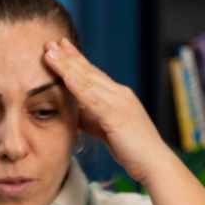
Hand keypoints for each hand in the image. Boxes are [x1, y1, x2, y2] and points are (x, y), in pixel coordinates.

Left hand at [42, 37, 169, 184]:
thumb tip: (74, 114)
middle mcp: (119, 94)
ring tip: (50, 52)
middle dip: (69, 56)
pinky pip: (93, 97)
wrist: (154, 163)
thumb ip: (92, 119)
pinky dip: (77, 85)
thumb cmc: (132, 150)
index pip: (93, 74)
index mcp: (118, 97)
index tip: (60, 48)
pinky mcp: (117, 115)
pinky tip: (64, 76)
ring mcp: (119, 102)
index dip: (76, 61)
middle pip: (89, 71)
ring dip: (67, 65)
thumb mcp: (107, 130)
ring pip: (88, 79)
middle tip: (51, 41)